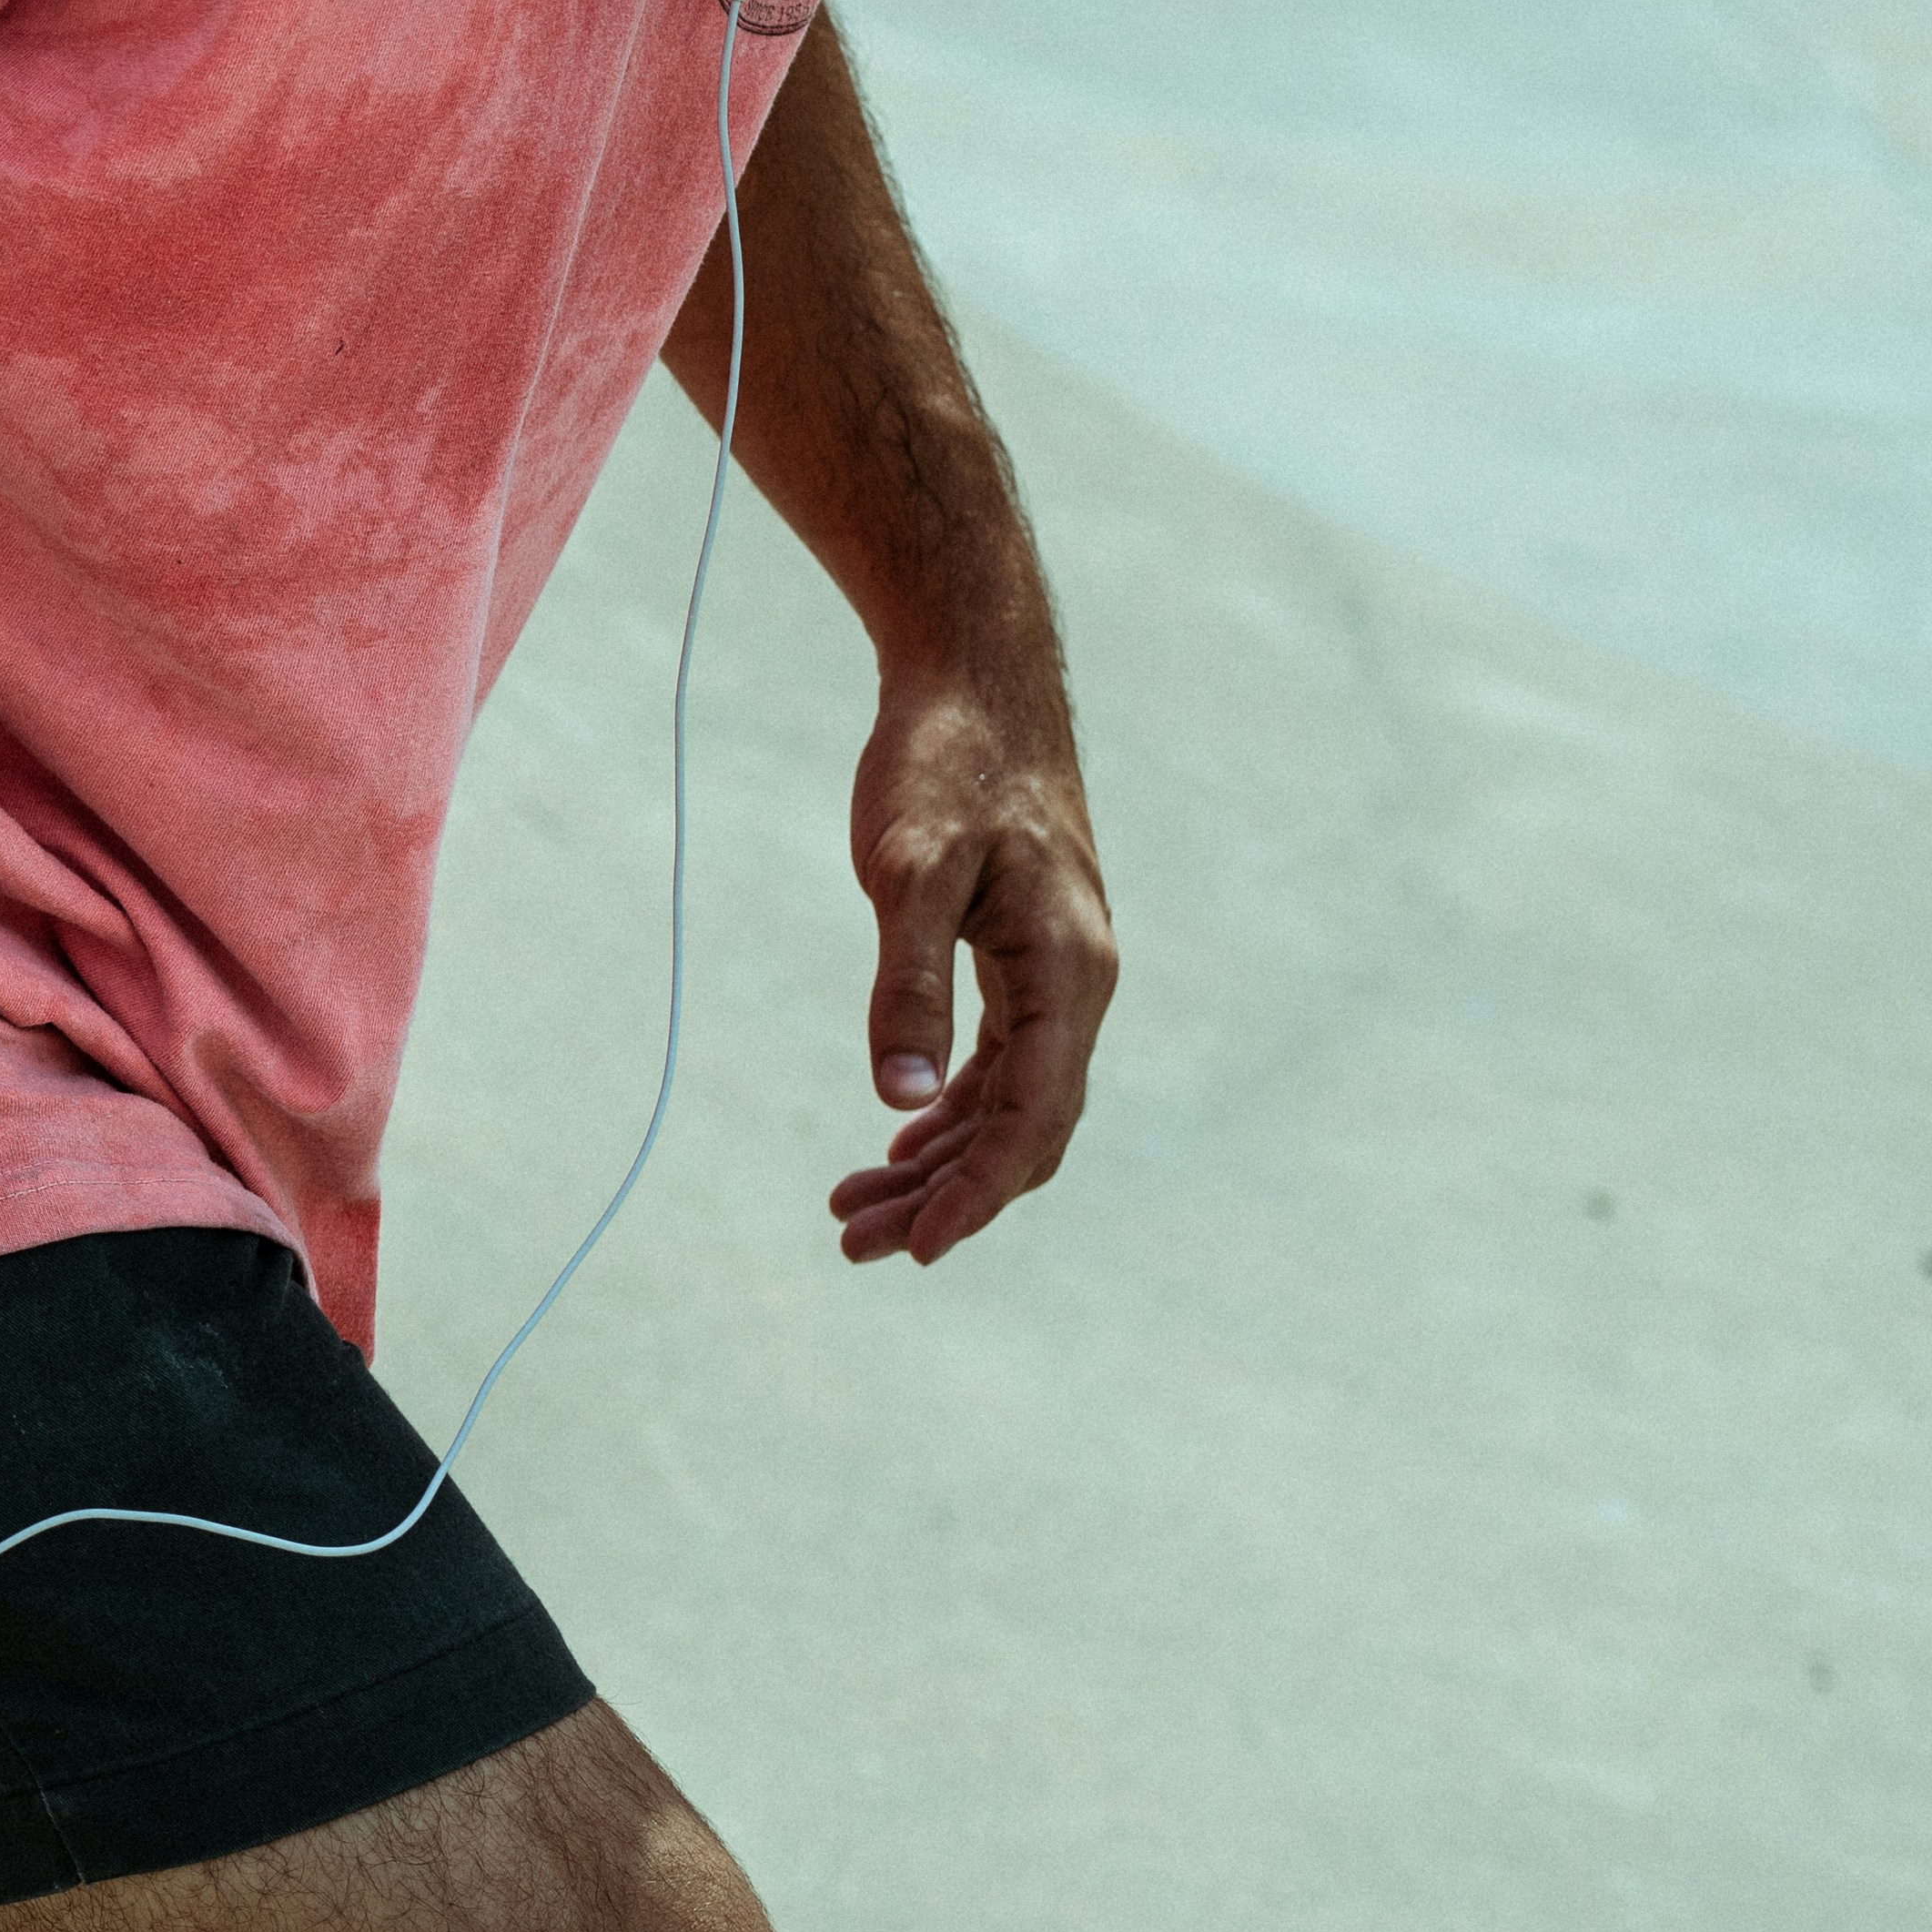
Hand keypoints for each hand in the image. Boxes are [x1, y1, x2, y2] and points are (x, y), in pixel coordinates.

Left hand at [830, 663, 1113, 1262]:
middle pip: (1024, 1129)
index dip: (976, 1192)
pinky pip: (1003, 1063)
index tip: (913, 1248)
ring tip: (854, 1207)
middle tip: (853, 1241)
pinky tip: (899, 1136)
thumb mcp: (908, 870)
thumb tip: (896, 1097)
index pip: (1032, 1118)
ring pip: (1011, 1101)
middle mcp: (1078, 984)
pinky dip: (951, 1108)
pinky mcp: (1027, 957)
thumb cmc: (944, 765)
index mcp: (1066, 971)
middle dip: (946, 1195)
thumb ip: (907, 983)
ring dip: (939, 1160)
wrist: (976, 683)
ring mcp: (1058, 973)